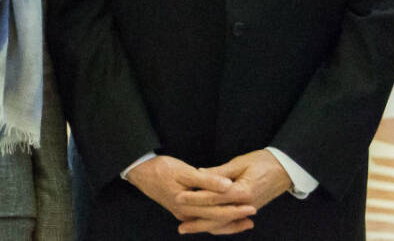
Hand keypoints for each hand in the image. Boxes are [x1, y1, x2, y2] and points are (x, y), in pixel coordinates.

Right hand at [126, 155, 254, 234]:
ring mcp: (183, 215)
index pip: (215, 207)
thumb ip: (207, 180)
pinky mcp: (183, 213)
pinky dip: (217, 223)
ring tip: (247, 222)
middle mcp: (185, 213)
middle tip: (253, 211)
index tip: (250, 203)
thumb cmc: (161, 169)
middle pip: (215, 218)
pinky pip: (204, 222)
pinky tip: (228, 221)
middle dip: (235, 216)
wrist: (140, 173)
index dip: (234, 206)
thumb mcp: (183, 170)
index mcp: (185, 202)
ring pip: (210, 224)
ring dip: (229, 224)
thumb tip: (228, 186)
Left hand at [172, 150, 291, 233]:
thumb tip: (198, 173)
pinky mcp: (250, 209)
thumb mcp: (239, 163)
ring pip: (224, 223)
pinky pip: (232, 221)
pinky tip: (207, 227)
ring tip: (188, 229)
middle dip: (198, 221)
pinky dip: (220, 226)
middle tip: (180, 225)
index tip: (179, 198)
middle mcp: (246, 204)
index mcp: (242, 191)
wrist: (286, 168)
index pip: (214, 197)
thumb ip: (218, 172)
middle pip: (217, 216)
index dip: (195, 198)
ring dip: (206, 227)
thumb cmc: (263, 161)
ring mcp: (249, 209)